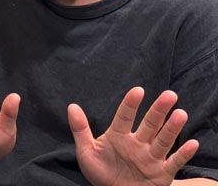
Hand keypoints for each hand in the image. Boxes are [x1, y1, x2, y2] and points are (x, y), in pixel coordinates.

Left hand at [69, 87, 199, 185]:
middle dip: (159, 110)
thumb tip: (71, 106)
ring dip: (172, 128)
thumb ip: (80, 129)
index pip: (125, 117)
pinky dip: (183, 154)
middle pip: (150, 124)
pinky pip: (174, 163)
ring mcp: (151, 158)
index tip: (138, 91)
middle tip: (170, 95)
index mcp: (119, 136)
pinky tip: (192, 143)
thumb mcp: (87, 151)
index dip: (131, 104)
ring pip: (163, 140)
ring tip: (180, 113)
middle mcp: (138, 144)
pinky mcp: (162, 173)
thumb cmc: (101, 171)